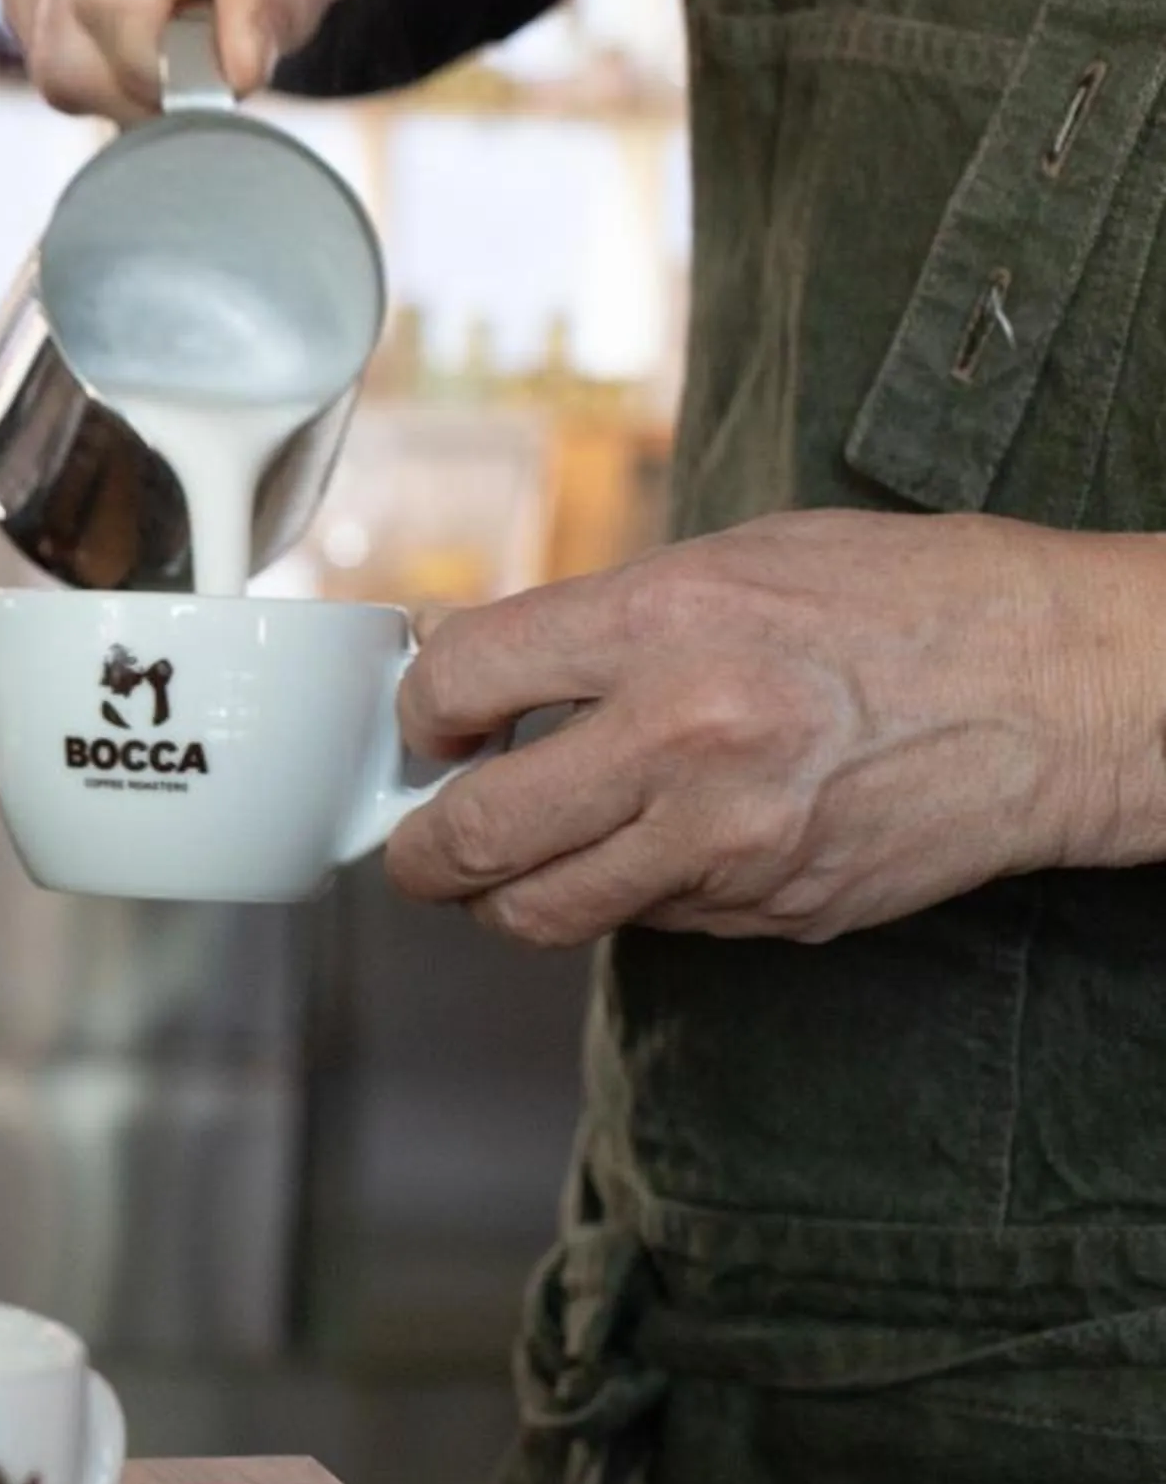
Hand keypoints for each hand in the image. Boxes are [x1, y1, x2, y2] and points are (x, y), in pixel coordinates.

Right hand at [0, 0, 380, 118]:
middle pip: (66, 46)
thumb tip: (234, 72)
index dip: (158, 72)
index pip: (113, 0)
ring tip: (170, 5)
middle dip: (138, 85)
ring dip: (111, 63)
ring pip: (46, 51)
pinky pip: (29, 23)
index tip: (212, 73)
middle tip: (200, 49)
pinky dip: (82, 35)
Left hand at [385, 512, 1165, 947]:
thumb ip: (602, 618)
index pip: (461, 679)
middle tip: (414, 841)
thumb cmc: (911, 602)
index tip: (428, 722)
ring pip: (542, 911)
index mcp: (665, 625)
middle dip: (419, 848)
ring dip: (502, 895)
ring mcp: (729, 843)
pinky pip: (647, 924)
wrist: (1067, 690)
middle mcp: (685, 739)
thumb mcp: (740, 559)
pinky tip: (647, 852)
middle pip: (473, 832)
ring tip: (505, 865)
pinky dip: (623, 898)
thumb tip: (479, 663)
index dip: (421, 710)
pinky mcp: (772, 910)